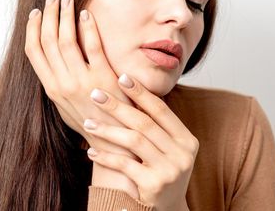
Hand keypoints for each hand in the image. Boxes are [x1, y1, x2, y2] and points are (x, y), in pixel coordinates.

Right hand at [24, 0, 132, 151]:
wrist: (114, 140)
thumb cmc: (90, 122)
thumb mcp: (65, 107)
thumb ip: (57, 84)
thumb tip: (51, 63)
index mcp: (51, 89)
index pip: (33, 52)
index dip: (32, 29)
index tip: (36, 13)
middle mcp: (62, 84)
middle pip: (48, 41)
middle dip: (48, 16)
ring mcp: (81, 80)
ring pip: (65, 40)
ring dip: (64, 16)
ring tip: (67, 0)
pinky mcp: (103, 77)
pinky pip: (92, 46)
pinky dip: (87, 27)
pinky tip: (87, 14)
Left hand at [83, 74, 197, 210]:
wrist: (166, 209)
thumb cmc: (159, 171)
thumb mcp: (165, 148)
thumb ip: (153, 125)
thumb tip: (127, 89)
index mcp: (186, 139)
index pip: (161, 109)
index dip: (140, 92)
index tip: (121, 76)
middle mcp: (183, 153)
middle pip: (144, 122)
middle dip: (117, 106)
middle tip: (95, 94)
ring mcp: (170, 170)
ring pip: (134, 141)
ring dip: (107, 130)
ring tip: (87, 122)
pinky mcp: (154, 185)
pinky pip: (125, 165)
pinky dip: (106, 156)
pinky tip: (91, 150)